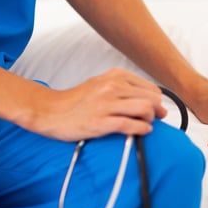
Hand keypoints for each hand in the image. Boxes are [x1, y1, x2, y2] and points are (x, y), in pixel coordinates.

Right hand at [22, 68, 166, 140]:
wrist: (50, 111)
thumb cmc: (77, 100)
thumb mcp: (102, 84)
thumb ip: (126, 88)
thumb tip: (154, 101)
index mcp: (115, 76)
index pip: (151, 88)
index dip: (157, 102)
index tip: (156, 110)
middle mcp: (112, 87)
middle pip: (152, 99)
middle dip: (157, 111)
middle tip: (154, 119)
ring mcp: (106, 104)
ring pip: (145, 109)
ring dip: (150, 120)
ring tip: (145, 124)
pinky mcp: (100, 121)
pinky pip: (130, 125)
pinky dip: (142, 129)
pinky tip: (141, 131)